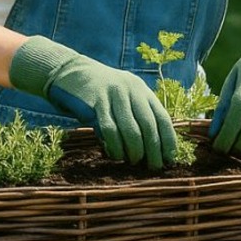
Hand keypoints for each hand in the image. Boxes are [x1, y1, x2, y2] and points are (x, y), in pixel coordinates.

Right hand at [9, 37, 176, 167]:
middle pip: (148, 125)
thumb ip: (138, 113)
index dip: (168, 139)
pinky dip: (115, 146)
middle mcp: (131, 90)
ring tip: (133, 162)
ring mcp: (114, 94)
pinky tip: (115, 155)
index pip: (162, 117)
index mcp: (142, 90)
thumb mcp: (124, 95)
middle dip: (153, 150)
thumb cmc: (101, 92)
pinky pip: (109, 129)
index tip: (169, 158)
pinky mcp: (96, 102)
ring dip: (134, 151)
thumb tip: (155, 148)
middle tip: (153, 167)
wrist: (70, 73)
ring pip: (130, 130)